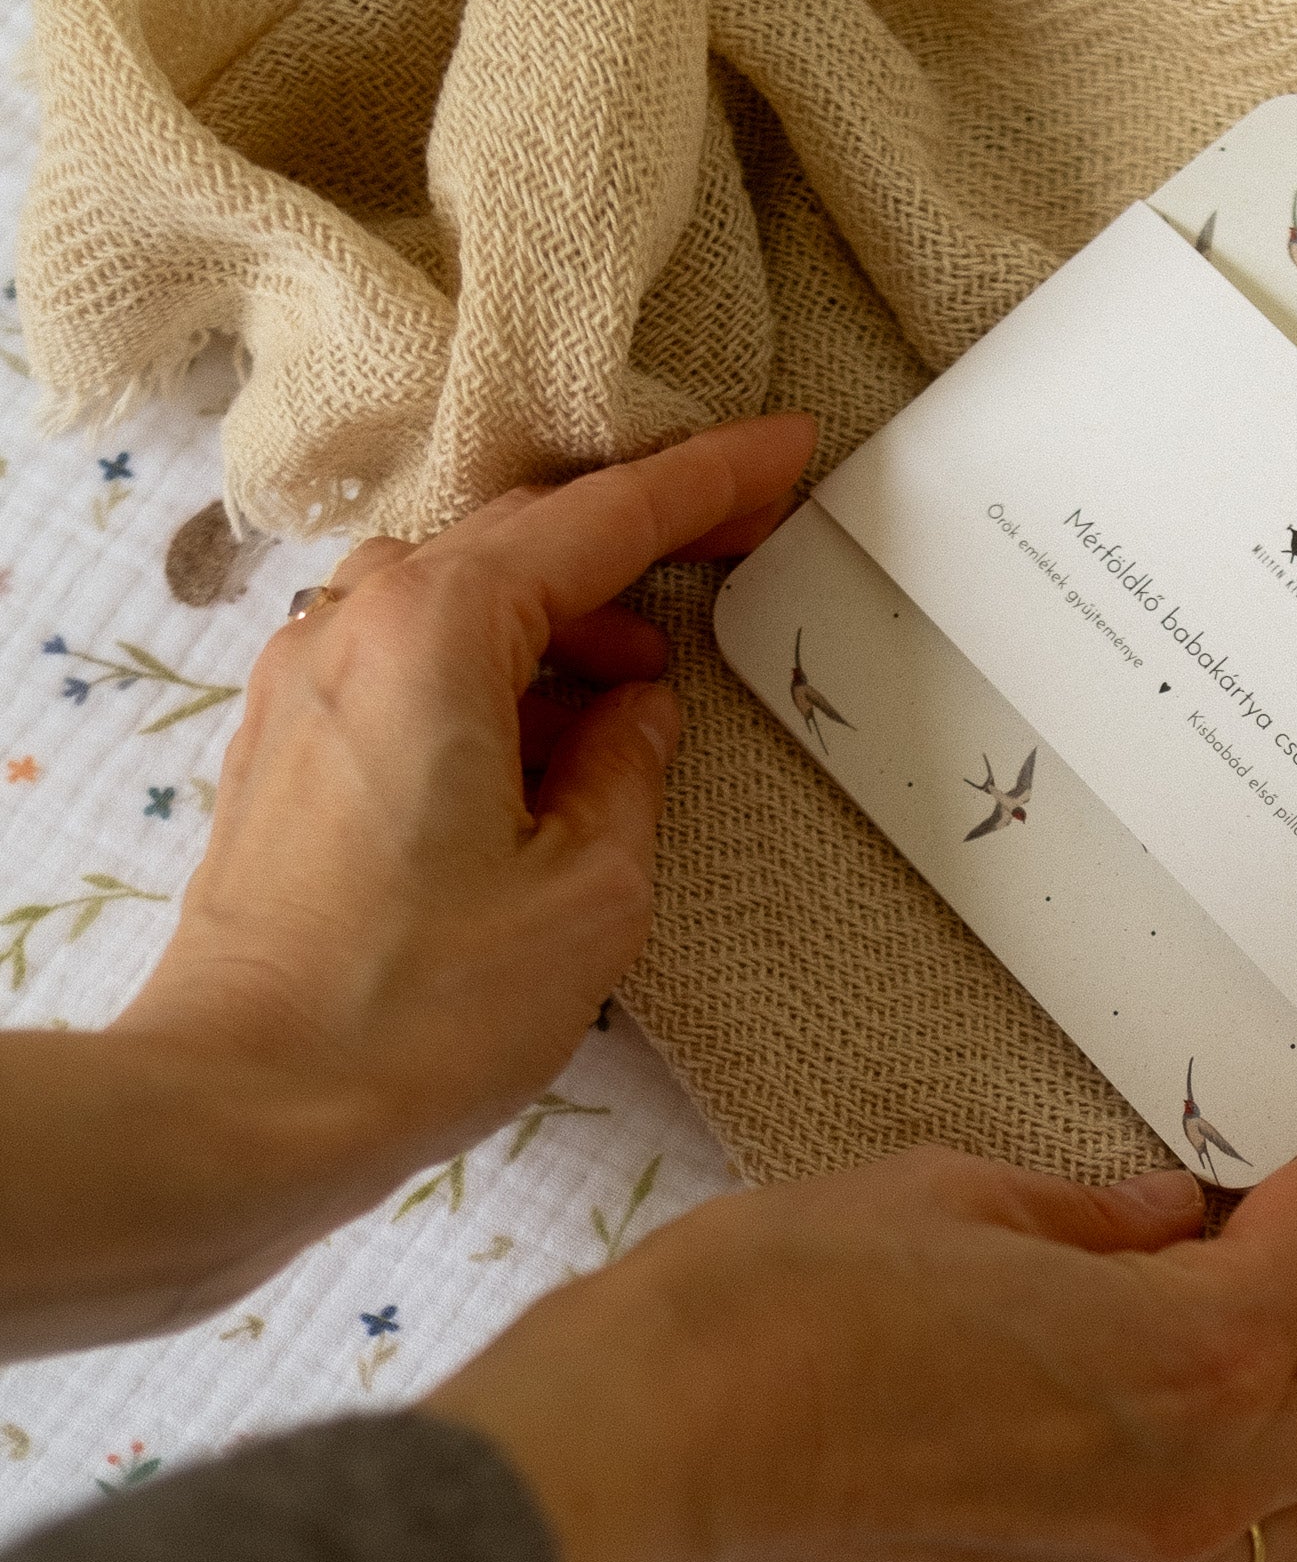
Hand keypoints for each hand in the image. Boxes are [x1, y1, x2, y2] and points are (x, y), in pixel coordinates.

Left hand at [0, 415, 815, 1354]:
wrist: (246, 1109)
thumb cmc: (418, 1008)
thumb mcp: (589, 888)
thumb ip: (631, 771)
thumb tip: (639, 713)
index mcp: (439, 626)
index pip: (602, 517)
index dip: (709, 482)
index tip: (786, 452)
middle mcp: (354, 622)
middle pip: (522, 536)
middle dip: (637, 537)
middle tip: (741, 542)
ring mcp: (307, 680)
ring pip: (463, 598)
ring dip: (566, 617)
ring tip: (649, 682)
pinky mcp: (289, 745)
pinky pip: (412, 661)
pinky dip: (497, 671)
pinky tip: (552, 742)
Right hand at [426, 1077, 1296, 1561]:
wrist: (629, 1467)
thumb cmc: (771, 1309)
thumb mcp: (945, 1200)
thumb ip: (1090, 1217)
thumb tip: (1170, 1218)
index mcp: (1181, 1359)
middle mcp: (1179, 1488)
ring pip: (1288, 1493)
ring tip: (1231, 1303)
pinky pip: (1184, 1541)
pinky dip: (1208, 1461)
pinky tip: (1133, 1396)